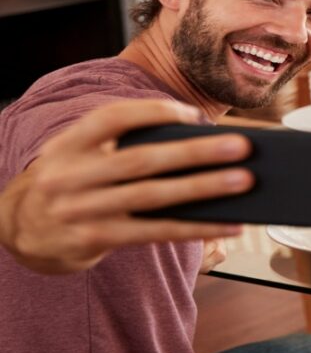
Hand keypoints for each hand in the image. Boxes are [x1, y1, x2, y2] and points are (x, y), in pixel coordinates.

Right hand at [0, 100, 253, 274]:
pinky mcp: (96, 239)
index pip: (112, 119)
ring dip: (204, 188)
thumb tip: (200, 141)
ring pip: (153, 197)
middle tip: (241, 146)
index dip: (154, 113)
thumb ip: (125, 144)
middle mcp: (70, 175)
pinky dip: (197, 227)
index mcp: (69, 144)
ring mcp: (81, 210)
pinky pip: (155, 233)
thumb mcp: (82, 154)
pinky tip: (229, 224)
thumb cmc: (76, 181)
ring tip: (244, 181)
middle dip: (196, 152)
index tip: (194, 114)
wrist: (24, 229)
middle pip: (142, 160)